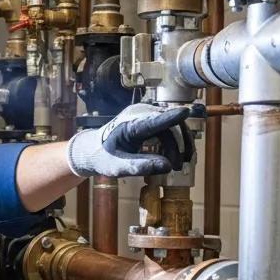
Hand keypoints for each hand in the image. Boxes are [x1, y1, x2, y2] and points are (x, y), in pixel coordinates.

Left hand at [65, 103, 191, 177]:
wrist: (94, 149)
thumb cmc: (103, 158)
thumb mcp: (118, 167)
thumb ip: (139, 166)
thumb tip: (166, 166)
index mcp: (128, 124)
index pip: (153, 120)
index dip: (170, 117)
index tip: (185, 112)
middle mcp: (138, 115)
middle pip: (168, 124)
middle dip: (179, 145)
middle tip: (179, 166)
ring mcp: (145, 115)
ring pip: (172, 126)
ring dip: (179, 145)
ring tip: (178, 165)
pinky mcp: (150, 119)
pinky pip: (169, 128)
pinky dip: (175, 143)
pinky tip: (175, 157)